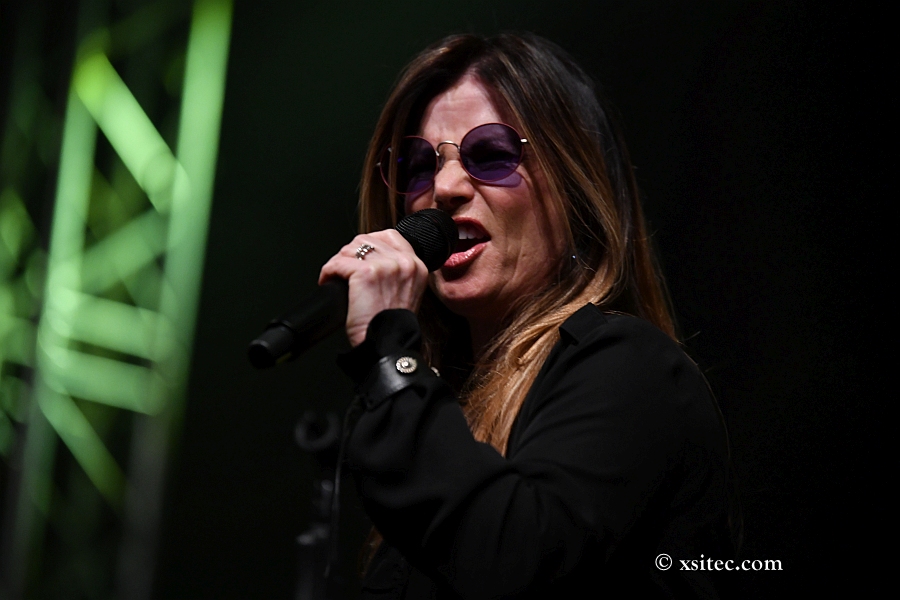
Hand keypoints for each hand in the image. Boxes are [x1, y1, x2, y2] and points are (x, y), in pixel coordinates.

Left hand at [319, 230, 428, 346]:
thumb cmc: (392, 327)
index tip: (358, 256)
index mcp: (417, 266)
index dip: (369, 244)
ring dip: (338, 263)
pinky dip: (328, 273)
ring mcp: (386, 265)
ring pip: (350, 249)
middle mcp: (404, 262)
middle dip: (350, 254)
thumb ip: (395, 273)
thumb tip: (370, 260)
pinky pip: (337, 263)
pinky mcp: (366, 272)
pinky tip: (328, 282)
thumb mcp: (405, 293)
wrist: (387, 345)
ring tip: (336, 278)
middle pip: (366, 240)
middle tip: (343, 272)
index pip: (390, 236)